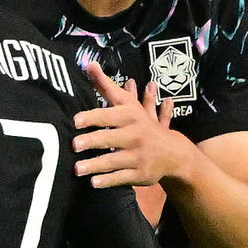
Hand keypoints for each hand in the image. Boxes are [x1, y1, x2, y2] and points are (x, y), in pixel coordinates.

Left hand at [73, 60, 179, 187]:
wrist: (174, 152)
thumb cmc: (141, 124)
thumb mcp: (128, 105)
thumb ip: (107, 87)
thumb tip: (89, 64)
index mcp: (130, 117)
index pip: (109, 115)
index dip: (93, 117)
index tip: (76, 120)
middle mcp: (134, 135)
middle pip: (110, 138)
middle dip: (93, 141)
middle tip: (74, 145)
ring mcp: (138, 156)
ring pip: (114, 160)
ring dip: (95, 165)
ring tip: (77, 168)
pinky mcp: (140, 174)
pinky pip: (122, 178)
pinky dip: (108, 181)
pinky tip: (94, 183)